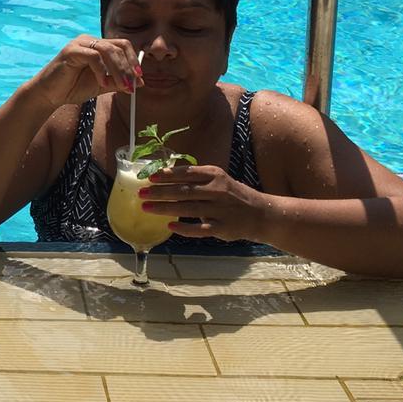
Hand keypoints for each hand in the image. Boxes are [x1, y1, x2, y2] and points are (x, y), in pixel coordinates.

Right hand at [29, 36, 141, 111]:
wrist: (49, 95)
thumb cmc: (72, 88)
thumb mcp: (101, 85)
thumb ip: (118, 82)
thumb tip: (140, 82)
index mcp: (98, 46)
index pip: (122, 45)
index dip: (133, 60)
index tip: (139, 78)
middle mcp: (90, 41)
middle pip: (118, 46)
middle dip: (128, 67)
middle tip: (131, 85)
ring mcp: (80, 44)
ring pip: (108, 50)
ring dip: (118, 70)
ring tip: (121, 86)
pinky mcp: (71, 51)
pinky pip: (93, 56)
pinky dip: (101, 71)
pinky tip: (102, 83)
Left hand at [139, 163, 266, 243]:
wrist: (261, 214)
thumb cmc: (233, 196)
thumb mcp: (219, 180)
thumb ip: (197, 179)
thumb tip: (166, 176)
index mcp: (215, 175)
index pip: (187, 173)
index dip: (167, 175)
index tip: (149, 177)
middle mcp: (217, 190)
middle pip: (183, 190)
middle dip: (160, 192)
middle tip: (141, 193)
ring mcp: (220, 210)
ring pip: (187, 208)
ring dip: (164, 208)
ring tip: (146, 207)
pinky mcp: (222, 228)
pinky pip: (200, 229)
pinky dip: (184, 228)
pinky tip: (169, 226)